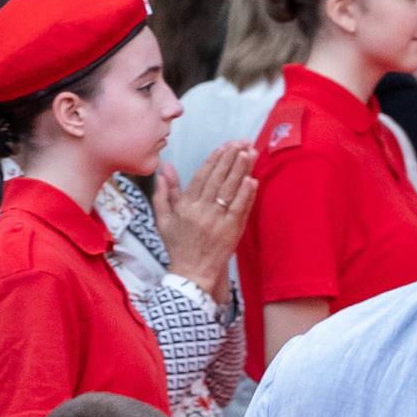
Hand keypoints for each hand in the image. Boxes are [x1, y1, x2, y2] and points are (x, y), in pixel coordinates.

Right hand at [155, 146, 254, 305]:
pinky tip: (252, 179)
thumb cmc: (177, 245)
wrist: (191, 273)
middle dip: (230, 158)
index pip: (202, 177)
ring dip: (240, 170)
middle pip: (218, 179)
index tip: (224, 146)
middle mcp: (201, 211)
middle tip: (241, 142)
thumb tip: (164, 169)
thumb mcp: (164, 219)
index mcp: (185, 206)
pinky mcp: (231, 231)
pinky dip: (246, 194)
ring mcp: (217, 221)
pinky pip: (240, 209)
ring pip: (230, 190)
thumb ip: (164, 193)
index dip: (214, 160)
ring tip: (249, 152)